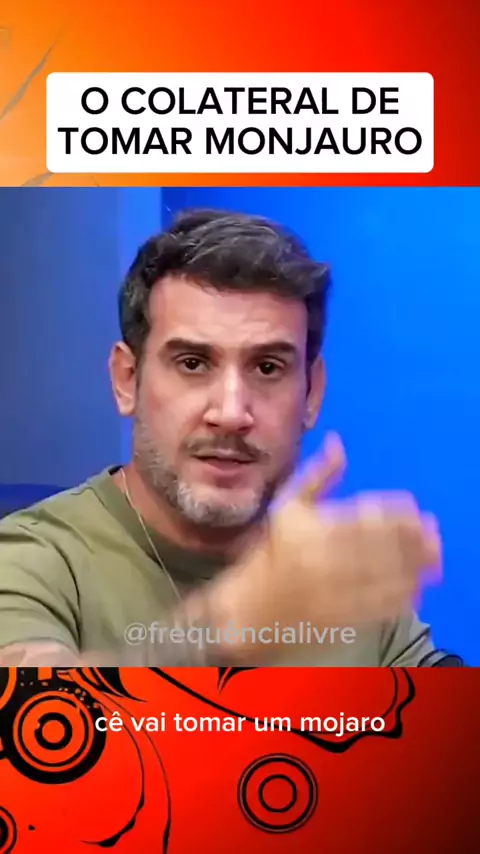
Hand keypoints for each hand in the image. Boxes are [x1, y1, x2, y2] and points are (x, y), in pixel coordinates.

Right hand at [201, 433, 441, 661]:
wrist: (249, 608)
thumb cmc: (270, 552)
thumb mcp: (287, 506)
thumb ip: (317, 475)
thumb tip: (339, 442)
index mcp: (312, 531)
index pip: (364, 517)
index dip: (394, 513)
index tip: (413, 507)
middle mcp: (325, 561)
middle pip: (380, 546)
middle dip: (411, 537)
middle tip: (431, 529)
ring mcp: (335, 592)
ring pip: (384, 576)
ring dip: (413, 565)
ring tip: (431, 555)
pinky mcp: (341, 618)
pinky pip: (378, 607)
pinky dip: (401, 596)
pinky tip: (414, 586)